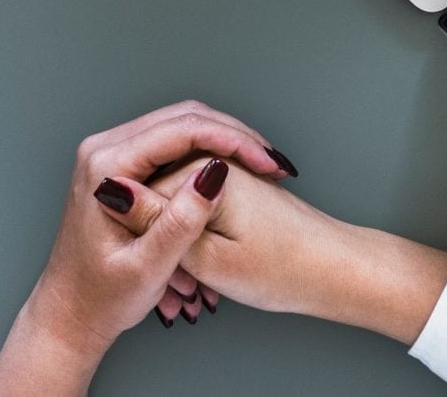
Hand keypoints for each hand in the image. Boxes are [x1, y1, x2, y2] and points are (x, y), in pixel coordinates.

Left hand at [0, 101, 296, 393]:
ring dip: (223, 141)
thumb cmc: (101, 298)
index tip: (267, 163)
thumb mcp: (147, 269)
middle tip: (272, 163)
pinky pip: (172, 143)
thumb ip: (179, 222)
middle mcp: (104, 150)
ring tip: (262, 167)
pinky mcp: (121, 166)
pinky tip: (235, 172)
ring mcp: (111, 154)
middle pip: (182, 118)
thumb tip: (215, 174)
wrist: (70, 313)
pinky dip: (207, 152)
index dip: (231, 141)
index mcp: (105, 167)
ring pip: (180, 126)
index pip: (180, 131)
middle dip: (233, 135)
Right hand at [132, 159, 446, 344]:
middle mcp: (212, 161)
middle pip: (154, 191)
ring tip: (189, 284)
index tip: (151, 269)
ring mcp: (224, 171)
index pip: (137, 190)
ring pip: (174, 203)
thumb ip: (157, 223)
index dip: (137, 233)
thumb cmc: (284, 270)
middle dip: (155, 236)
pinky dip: (193, 239)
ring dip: (174, 241)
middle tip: (173, 281)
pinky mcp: (234, 186)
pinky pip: (195, 207)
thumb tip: (112, 190)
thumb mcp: (207, 259)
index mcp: (201, 169)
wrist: (335, 271)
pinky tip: (202, 270)